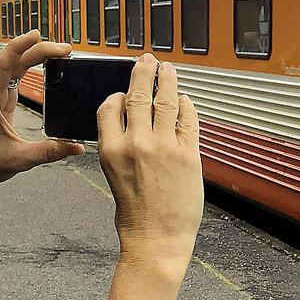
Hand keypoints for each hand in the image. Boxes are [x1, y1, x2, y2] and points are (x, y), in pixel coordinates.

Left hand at [0, 31, 82, 190]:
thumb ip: (49, 152)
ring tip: (58, 52)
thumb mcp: (19, 160)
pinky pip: (13, 77)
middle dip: (37, 50)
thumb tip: (76, 147)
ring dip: (33, 56)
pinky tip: (41, 63)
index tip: (37, 35)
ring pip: (13, 67)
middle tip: (65, 48)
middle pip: (12, 61)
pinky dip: (28, 67)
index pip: (3, 64)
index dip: (19, 46)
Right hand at [97, 54, 202, 279]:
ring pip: (166, 100)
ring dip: (167, 79)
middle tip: (148, 60)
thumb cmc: (134, 214)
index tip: (125, 90)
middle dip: (143, 72)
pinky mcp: (188, 154)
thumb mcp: (114, 175)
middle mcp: (136, 143)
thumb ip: (122, 146)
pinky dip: (186, 106)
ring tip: (168, 68)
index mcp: (111, 149)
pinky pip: (188, 119)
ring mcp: (164, 146)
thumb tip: (133, 123)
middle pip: (139, 94)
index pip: (110, 106)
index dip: (119, 94)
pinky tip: (185, 100)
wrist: (155, 240)